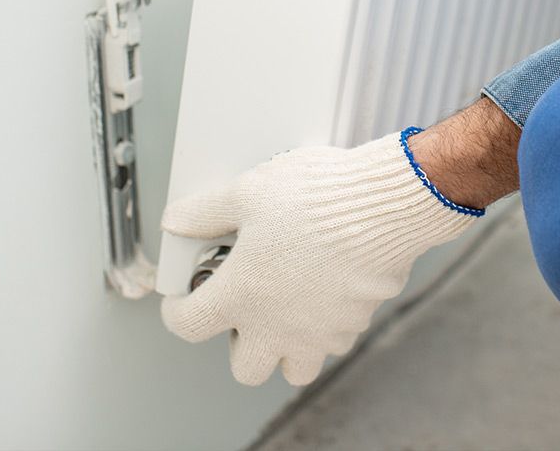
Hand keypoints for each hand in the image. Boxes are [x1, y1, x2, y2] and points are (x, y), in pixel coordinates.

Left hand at [161, 132, 480, 385]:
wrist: (383, 206)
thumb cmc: (316, 198)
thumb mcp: (249, 190)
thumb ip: (204, 210)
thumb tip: (175, 221)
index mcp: (240, 294)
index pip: (187, 325)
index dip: (177, 311)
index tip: (183, 299)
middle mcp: (275, 326)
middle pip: (245, 369)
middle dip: (240, 343)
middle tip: (247, 305)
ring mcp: (317, 333)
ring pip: (294, 368)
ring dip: (286, 347)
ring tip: (289, 307)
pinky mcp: (353, 325)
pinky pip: (333, 342)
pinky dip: (325, 328)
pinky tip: (326, 290)